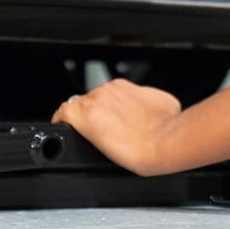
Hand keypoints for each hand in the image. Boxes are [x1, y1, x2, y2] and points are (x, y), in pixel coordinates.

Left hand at [52, 78, 182, 176]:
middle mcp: (107, 91)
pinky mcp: (82, 117)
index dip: (106, 110)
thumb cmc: (168, 127)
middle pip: (89, 100)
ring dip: (80, 119)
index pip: (105, 95)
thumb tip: (146, 106)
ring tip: (90, 136)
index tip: (111, 121)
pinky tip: (65, 132)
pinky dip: (61, 122)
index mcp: (123, 86)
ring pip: (76, 106)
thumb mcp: (164, 103)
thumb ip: (146, 100)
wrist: (164, 141)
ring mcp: (94, 103)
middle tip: (104, 132)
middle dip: (95, 114)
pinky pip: (62, 115)